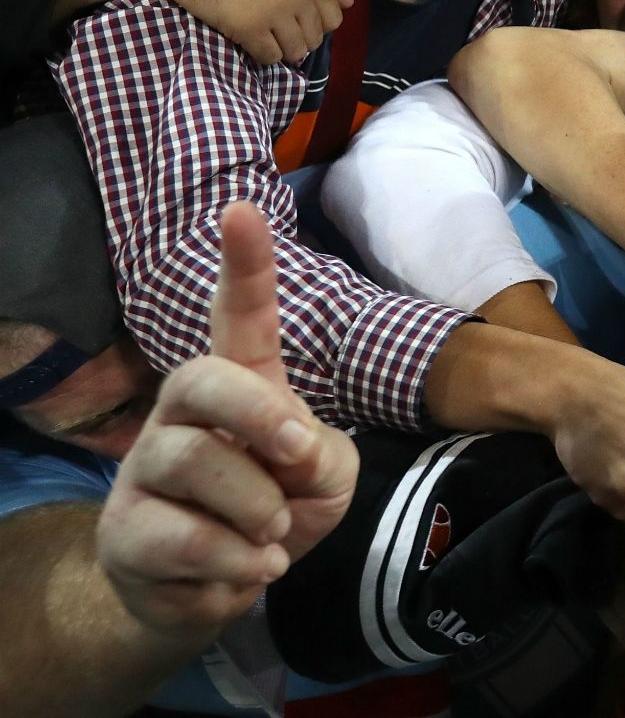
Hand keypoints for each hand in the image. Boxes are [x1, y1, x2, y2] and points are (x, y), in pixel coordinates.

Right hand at [95, 202, 357, 632]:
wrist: (220, 589)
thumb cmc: (279, 508)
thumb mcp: (324, 479)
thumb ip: (319, 455)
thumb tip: (288, 457)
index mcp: (239, 385)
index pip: (237, 318)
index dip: (244, 267)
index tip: (242, 209)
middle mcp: (181, 413)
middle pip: (202, 379)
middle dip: (258, 413)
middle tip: (298, 451)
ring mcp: (145, 468)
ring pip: (195, 464)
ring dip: (259, 510)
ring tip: (275, 532)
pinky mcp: (126, 529)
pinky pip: (188, 539)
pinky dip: (240, 563)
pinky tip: (249, 567)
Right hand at [143, 0, 351, 64]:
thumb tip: (349, 1)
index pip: (334, 16)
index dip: (316, 20)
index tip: (296, 17)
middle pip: (316, 37)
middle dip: (299, 36)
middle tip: (275, 28)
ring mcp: (275, 13)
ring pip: (295, 51)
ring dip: (281, 48)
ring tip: (262, 35)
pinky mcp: (247, 28)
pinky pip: (269, 57)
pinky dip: (261, 53)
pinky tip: (247, 40)